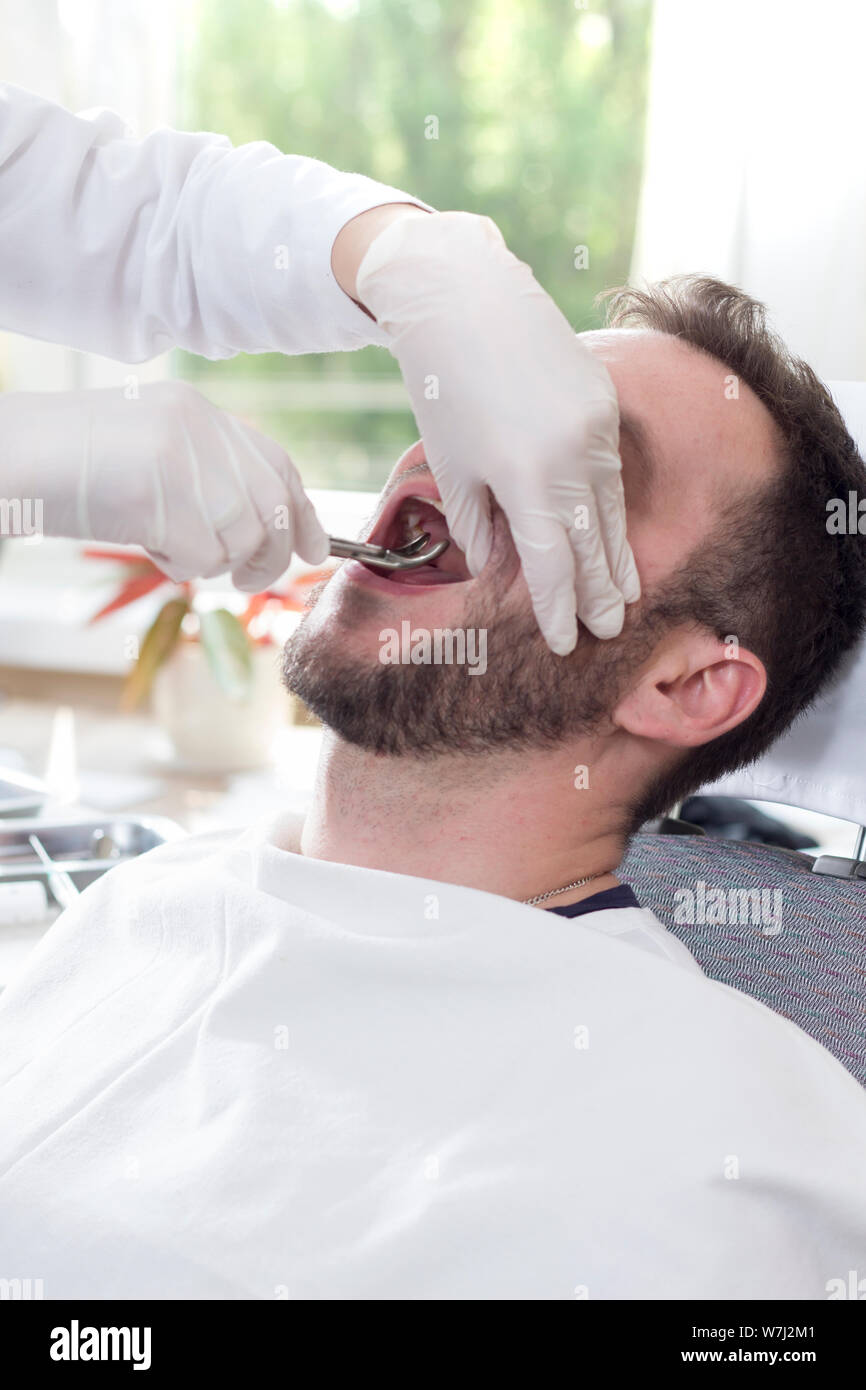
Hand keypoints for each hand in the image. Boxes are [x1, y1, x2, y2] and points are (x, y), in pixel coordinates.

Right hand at [0, 381, 327, 588]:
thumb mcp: (147, 453)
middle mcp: (197, 425)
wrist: (3, 456)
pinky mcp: (158, 490)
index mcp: (196, 410)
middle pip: (270, 507)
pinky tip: (144, 544)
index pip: (277, 463)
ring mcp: (178, 454)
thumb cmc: (66, 467)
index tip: (315, 550)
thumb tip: (264, 530)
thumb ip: (205, 475)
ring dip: (208, 561)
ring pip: (237, 537)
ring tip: (165, 545)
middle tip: (246, 579)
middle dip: (268, 555)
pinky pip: (199, 555)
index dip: (304, 513)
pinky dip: (176, 564)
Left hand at [354, 211, 640, 653]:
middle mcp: (572, 455)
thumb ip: (478, 524)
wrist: (467, 299)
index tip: (567, 640)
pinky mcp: (605, 403)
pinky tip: (612, 533)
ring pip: (611, 509)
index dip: (561, 607)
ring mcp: (596, 426)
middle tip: (610, 629)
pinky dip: (611, 508)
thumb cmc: (445, 385)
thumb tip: (500, 567)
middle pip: (593, 543)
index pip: (553, 563)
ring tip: (624, 593)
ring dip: (616, 556)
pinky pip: (612, 471)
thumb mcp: (451, 465)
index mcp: (526, 476)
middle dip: (602, 592)